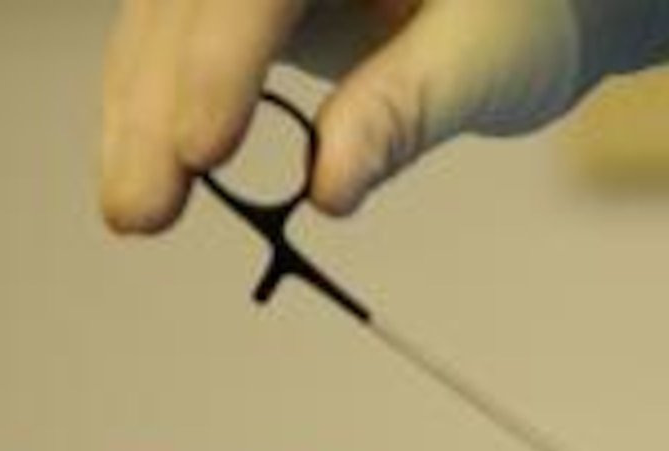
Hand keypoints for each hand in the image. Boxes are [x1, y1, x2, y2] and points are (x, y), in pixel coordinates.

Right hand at [101, 0, 668, 232]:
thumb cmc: (534, 14)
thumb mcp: (484, 62)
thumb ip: (400, 114)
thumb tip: (329, 191)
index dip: (219, 64)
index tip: (204, 151)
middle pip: (191, 3)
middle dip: (156, 104)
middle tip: (142, 211)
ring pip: (165, 18)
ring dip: (139, 114)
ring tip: (135, 209)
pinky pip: (180, 35)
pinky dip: (158, 102)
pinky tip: (146, 170)